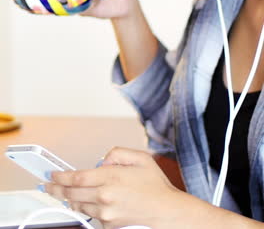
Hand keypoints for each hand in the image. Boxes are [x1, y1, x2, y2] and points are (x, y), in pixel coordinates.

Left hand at [45, 147, 179, 228]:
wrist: (167, 212)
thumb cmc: (155, 186)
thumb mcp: (140, 158)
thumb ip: (118, 152)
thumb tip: (103, 159)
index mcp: (112, 177)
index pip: (77, 178)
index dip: (61, 177)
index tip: (52, 175)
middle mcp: (106, 196)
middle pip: (72, 194)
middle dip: (56, 189)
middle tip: (48, 185)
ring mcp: (106, 213)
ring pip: (78, 206)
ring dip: (68, 199)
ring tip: (62, 193)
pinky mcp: (109, 225)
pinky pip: (92, 214)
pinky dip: (86, 207)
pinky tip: (84, 201)